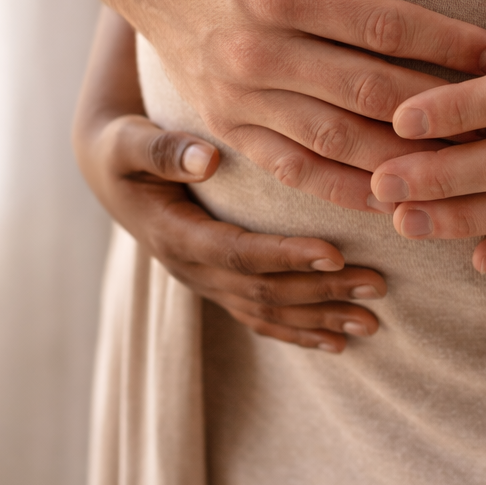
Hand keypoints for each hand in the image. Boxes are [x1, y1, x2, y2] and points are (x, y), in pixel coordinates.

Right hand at [73, 10, 387, 352]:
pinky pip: (258, 318)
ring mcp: (204, 283)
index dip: (286, 256)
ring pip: (267, 311)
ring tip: (372, 321)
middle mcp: (191, 269)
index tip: (335, 252)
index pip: (237, 253)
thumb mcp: (128, 143)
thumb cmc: (122, 148)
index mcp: (174, 234)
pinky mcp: (215, 285)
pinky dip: (298, 331)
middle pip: (263, 290)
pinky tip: (338, 341)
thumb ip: (163, 150)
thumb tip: (206, 158)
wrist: (108, 173)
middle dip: (321, 290)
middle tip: (377, 285)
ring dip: (320, 318)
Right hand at [113, 0, 485, 207]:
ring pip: (337, 143)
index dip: (446, 43)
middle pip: (367, 93)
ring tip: (468, 168)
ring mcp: (239, 98)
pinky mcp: (227, 127)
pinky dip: (347, 191)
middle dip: (442, 111)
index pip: (380, 25)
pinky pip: (295, 171)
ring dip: (405, 161)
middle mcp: (255, 52)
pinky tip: (397, 199)